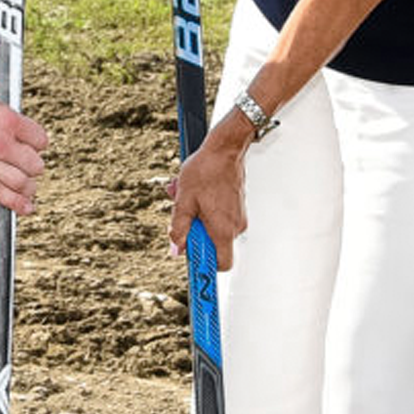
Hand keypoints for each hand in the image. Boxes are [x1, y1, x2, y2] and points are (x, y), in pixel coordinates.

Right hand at [0, 76, 48, 213]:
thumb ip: (2, 123)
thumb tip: (16, 138)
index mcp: (7, 120)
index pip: (40, 139)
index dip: (38, 144)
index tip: (35, 147)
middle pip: (34, 164)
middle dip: (34, 166)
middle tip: (30, 167)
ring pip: (21, 183)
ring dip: (28, 186)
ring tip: (28, 187)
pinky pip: (0, 194)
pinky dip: (17, 203)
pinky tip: (26, 207)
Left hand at [167, 122, 247, 270]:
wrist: (225, 148)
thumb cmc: (206, 170)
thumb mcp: (183, 201)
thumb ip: (179, 229)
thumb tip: (176, 248)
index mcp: (223, 230)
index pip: (222, 265)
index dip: (206, 265)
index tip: (193, 260)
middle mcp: (235, 226)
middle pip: (212, 244)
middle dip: (194, 232)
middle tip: (183, 215)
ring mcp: (238, 216)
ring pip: (213, 227)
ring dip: (196, 216)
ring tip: (186, 196)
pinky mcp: (236, 206)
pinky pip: (218, 215)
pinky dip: (205, 208)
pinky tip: (196, 191)